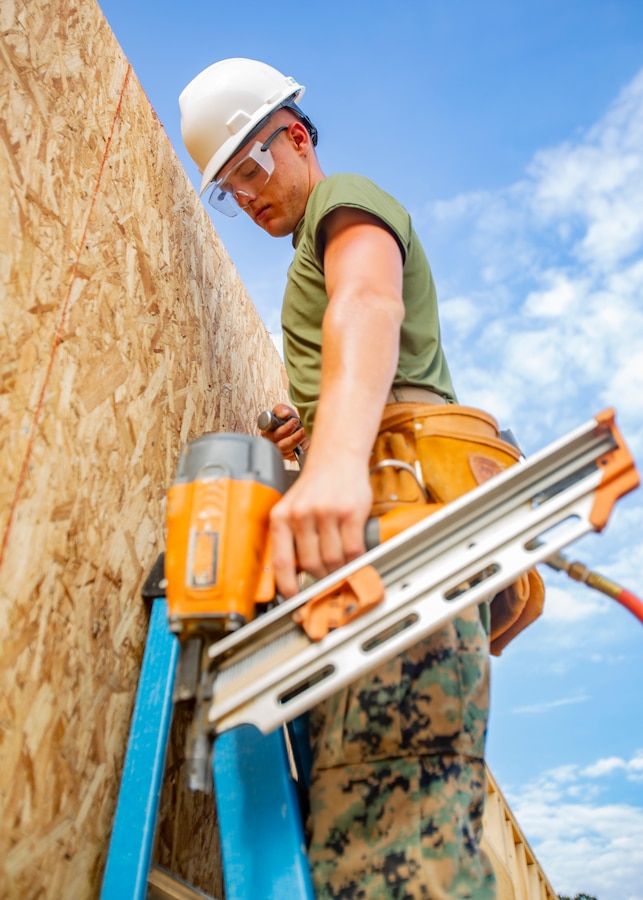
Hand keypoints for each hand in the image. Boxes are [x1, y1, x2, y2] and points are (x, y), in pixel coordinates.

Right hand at [259, 403, 309, 461]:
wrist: (295, 425)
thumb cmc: (286, 419)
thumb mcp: (282, 410)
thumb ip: (281, 410)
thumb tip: (285, 414)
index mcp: (267, 432)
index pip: (272, 434)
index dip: (284, 429)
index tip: (294, 421)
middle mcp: (272, 443)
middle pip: (281, 446)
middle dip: (294, 437)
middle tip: (302, 428)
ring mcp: (281, 451)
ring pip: (289, 451)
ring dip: (300, 441)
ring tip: (306, 432)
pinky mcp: (289, 456)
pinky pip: (296, 455)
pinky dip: (302, 447)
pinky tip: (305, 439)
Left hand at [269, 452, 372, 597]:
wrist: (337, 457)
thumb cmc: (316, 486)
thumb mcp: (292, 507)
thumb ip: (291, 536)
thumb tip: (295, 573)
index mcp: (281, 516)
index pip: (281, 561)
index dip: (287, 586)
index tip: (294, 600)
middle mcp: (300, 514)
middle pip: (311, 564)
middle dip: (321, 577)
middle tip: (328, 579)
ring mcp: (326, 513)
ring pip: (333, 559)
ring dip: (339, 569)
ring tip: (342, 567)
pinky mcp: (350, 512)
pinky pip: (353, 549)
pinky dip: (355, 560)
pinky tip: (355, 558)